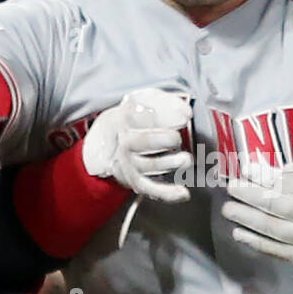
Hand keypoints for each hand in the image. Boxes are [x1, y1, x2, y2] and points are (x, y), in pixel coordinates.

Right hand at [82, 88, 191, 202]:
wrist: (105, 141)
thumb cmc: (134, 117)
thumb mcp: (143, 100)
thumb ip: (166, 101)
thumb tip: (186, 112)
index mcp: (124, 118)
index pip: (143, 116)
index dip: (166, 116)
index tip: (186, 117)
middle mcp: (124, 141)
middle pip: (141, 142)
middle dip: (163, 139)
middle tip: (177, 138)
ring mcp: (128, 163)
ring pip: (149, 165)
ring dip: (171, 163)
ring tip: (186, 159)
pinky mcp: (134, 180)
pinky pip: (150, 189)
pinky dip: (167, 193)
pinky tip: (183, 193)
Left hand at [224, 158, 292, 293]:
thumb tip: (272, 167)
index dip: (268, 176)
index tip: (248, 170)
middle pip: (281, 205)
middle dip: (253, 196)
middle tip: (233, 187)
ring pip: (275, 228)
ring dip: (248, 218)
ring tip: (229, 209)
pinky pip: (275, 250)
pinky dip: (254, 241)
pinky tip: (239, 232)